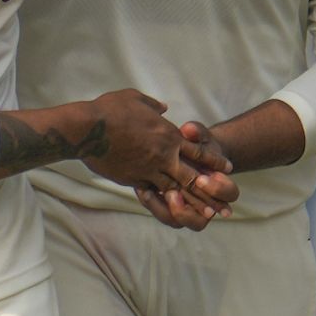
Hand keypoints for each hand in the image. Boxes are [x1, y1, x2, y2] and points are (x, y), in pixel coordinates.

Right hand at [89, 92, 236, 224]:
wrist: (87, 129)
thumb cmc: (109, 110)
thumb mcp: (135, 99)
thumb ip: (153, 106)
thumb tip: (162, 107)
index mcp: (168, 134)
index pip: (198, 150)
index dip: (214, 160)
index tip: (228, 169)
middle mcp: (163, 154)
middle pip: (193, 175)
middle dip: (211, 191)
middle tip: (226, 205)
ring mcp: (148, 169)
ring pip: (176, 189)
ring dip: (193, 203)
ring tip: (208, 215)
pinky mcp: (133, 179)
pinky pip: (153, 192)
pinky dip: (166, 202)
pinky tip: (176, 210)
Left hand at [135, 118, 238, 228]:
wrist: (189, 152)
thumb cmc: (199, 144)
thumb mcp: (200, 136)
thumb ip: (197, 132)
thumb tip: (188, 129)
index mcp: (220, 186)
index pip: (228, 195)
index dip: (217, 189)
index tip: (203, 178)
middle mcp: (205, 206)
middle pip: (200, 221)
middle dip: (187, 211)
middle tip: (172, 195)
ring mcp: (186, 210)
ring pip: (177, 222)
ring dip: (164, 210)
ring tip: (149, 193)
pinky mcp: (169, 207)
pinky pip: (162, 214)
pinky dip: (152, 203)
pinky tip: (141, 188)